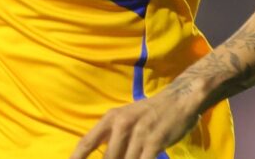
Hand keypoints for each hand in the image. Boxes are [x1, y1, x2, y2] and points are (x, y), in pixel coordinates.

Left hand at [69, 91, 199, 158]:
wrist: (178, 100)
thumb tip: (103, 156)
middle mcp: (121, 125)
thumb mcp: (125, 118)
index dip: (76, 157)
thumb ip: (112, 137)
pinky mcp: (155, 141)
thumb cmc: (148, 113)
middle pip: (107, 158)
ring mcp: (138, 133)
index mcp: (110, 118)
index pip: (87, 142)